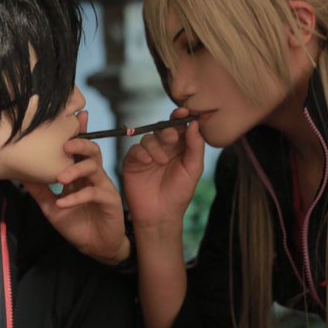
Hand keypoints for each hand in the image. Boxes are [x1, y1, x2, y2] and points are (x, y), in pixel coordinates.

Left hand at [22, 111, 128, 265]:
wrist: (96, 247)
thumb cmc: (77, 224)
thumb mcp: (52, 208)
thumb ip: (40, 192)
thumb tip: (21, 176)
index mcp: (80, 175)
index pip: (79, 150)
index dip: (77, 134)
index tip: (71, 120)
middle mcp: (93, 177)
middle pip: (92, 151)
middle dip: (80, 144)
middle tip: (65, 145)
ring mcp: (103, 187)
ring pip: (94, 168)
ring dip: (76, 169)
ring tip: (60, 177)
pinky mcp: (109, 201)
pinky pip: (94, 193)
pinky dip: (76, 197)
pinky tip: (63, 203)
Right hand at [122, 108, 204, 229]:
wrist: (160, 215)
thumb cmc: (179, 194)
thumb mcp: (193, 169)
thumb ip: (195, 146)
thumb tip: (195, 124)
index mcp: (179, 148)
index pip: (179, 127)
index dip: (181, 117)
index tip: (183, 112)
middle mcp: (163, 148)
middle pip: (162, 129)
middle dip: (167, 130)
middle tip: (172, 138)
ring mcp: (146, 154)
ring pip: (148, 138)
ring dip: (155, 146)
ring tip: (161, 162)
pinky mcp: (132, 161)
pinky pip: (135, 149)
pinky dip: (141, 152)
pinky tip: (148, 162)